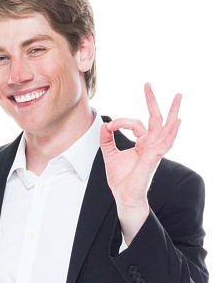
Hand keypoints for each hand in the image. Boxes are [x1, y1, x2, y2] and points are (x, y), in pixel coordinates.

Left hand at [100, 83, 181, 243]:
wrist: (124, 197)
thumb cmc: (121, 180)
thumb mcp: (110, 155)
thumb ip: (107, 140)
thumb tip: (104, 125)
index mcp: (142, 144)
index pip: (136, 123)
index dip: (121, 122)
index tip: (110, 126)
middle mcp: (151, 146)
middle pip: (156, 120)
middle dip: (152, 102)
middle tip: (148, 85)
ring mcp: (154, 152)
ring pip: (166, 128)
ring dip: (172, 112)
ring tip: (178, 96)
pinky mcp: (152, 160)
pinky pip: (164, 144)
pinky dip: (171, 133)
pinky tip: (178, 121)